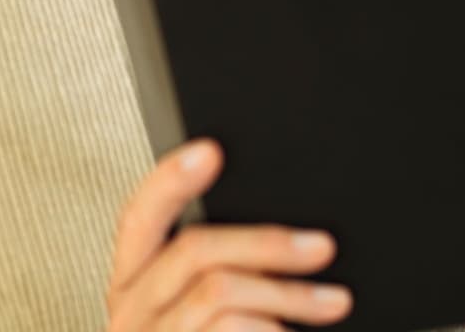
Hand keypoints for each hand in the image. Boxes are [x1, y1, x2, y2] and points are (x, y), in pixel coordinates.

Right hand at [106, 139, 351, 330]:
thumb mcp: (206, 312)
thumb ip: (222, 275)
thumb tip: (286, 233)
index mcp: (135, 286)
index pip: (137, 217)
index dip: (170, 178)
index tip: (210, 150)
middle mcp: (131, 315)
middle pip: (194, 251)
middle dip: (269, 242)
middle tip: (321, 246)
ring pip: (219, 295)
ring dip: (290, 295)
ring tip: (333, 302)